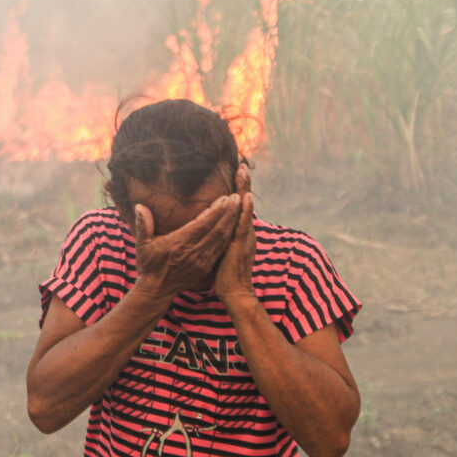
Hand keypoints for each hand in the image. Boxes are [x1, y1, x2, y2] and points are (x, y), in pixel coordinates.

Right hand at [133, 194, 240, 299]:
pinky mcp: (206, 267)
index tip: (224, 198)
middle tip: (236, 197)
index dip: (216, 211)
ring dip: (232, 223)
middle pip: (217, 230)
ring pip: (222, 239)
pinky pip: (221, 249)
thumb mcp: (142, 245)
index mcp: (180, 244)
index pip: (203, 225)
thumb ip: (143, 224)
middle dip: (229, 213)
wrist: (156, 291)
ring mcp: (202, 261)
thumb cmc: (148, 265)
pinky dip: (229, 236)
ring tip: (239, 207)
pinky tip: (235, 226)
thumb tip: (139, 206)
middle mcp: (194, 252)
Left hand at [214, 164, 255, 302]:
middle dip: (244, 182)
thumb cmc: (226, 274)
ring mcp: (245, 237)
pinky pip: (243, 225)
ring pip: (245, 208)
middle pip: (244, 202)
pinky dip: (245, 210)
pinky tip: (245, 197)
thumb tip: (211, 227)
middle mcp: (245, 230)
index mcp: (239, 231)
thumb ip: (219, 236)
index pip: (240, 205)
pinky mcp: (241, 245)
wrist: (236, 292)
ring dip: (245, 189)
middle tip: (242, 164)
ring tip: (243, 170)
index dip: (240, 188)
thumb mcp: (222, 250)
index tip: (237, 171)